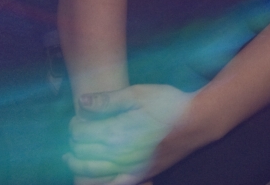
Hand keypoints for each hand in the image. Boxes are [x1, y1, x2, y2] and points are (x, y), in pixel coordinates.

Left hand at [66, 84, 194, 183]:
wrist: (198, 122)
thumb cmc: (169, 104)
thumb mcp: (139, 94)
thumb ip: (109, 100)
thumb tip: (82, 103)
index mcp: (118, 132)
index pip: (83, 134)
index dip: (75, 126)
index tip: (77, 118)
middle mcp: (121, 154)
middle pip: (86, 154)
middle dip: (75, 144)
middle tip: (75, 133)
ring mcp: (131, 167)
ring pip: (95, 173)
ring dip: (80, 165)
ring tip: (72, 158)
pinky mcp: (142, 174)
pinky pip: (116, 184)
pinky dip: (102, 182)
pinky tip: (95, 178)